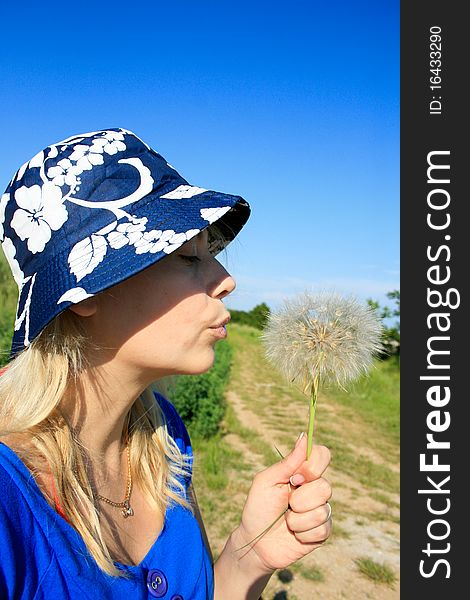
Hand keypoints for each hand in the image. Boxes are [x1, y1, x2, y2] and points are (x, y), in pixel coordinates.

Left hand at [234, 433, 331, 572]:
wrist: (255, 543)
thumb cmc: (258, 508)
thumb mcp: (267, 481)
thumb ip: (288, 462)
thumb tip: (305, 436)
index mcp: (302, 472)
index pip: (323, 456)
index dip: (313, 467)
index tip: (295, 478)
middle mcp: (314, 489)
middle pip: (325, 486)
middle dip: (300, 499)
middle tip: (286, 503)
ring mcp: (321, 510)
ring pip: (322, 510)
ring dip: (297, 519)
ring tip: (287, 520)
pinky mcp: (322, 532)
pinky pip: (321, 529)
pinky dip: (302, 533)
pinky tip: (294, 535)